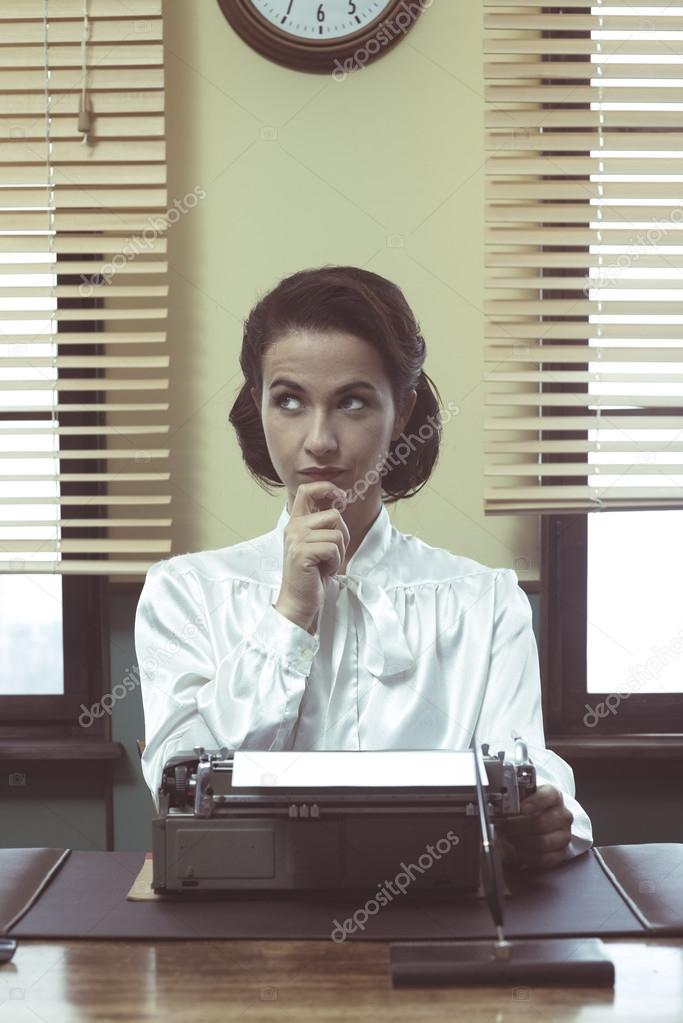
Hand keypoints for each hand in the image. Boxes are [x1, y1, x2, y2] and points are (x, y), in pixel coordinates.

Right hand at [273, 480, 349, 633]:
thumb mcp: (317, 543)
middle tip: (332, 555)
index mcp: (296, 522)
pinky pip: (333, 548)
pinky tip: (323, 571)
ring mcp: (296, 539)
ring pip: (337, 533)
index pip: (307, 490)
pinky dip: (335, 562)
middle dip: (342, 536)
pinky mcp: (302, 552)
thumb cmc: (312, 574)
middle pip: (334, 515)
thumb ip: (323, 523)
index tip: (341, 496)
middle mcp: (294, 527)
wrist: (299, 601)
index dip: (327, 488)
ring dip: (339, 553)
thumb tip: (339, 499)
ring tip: (325, 564)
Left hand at [495, 784, 572, 869]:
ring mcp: (564, 835)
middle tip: (502, 827)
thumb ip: (513, 800)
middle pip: (541, 823)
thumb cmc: (527, 808)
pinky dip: (526, 856)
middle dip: (517, 826)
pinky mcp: (561, 853)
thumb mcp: (521, 797)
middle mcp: (563, 815)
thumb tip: (499, 806)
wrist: (537, 820)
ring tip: (507, 838)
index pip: (548, 796)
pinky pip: (544, 858)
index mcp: (554, 796)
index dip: (534, 802)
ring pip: (543, 842)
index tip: (520, 808)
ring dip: (520, 842)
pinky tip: (515, 850)